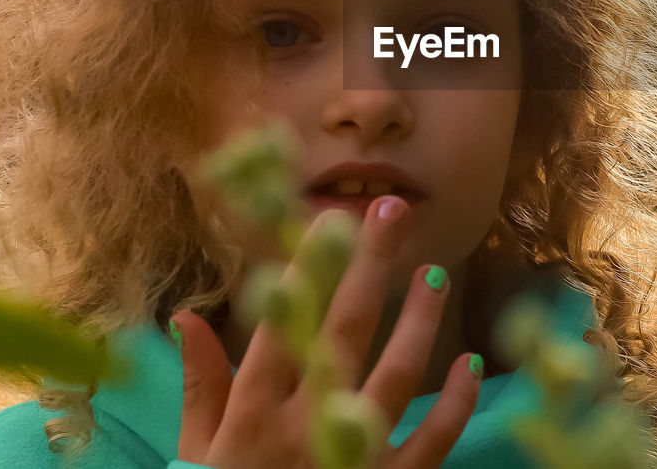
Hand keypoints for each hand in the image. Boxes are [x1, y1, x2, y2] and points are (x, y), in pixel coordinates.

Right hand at [171, 195, 481, 467]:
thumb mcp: (194, 457)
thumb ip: (200, 387)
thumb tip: (185, 317)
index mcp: (252, 416)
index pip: (282, 324)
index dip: (306, 269)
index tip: (328, 218)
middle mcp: (305, 429)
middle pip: (343, 331)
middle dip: (369, 266)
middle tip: (391, 211)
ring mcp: (352, 459)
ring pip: (397, 376)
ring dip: (420, 320)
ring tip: (435, 271)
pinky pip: (433, 442)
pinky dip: (456, 403)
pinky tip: (471, 362)